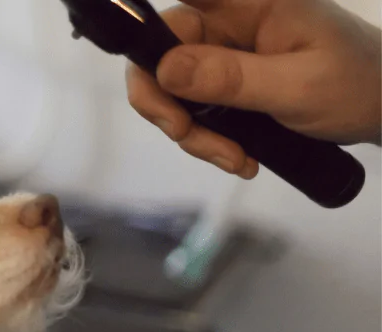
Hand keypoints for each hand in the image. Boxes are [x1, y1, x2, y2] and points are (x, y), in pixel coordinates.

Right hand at [126, 0, 381, 178]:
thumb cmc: (358, 87)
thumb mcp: (297, 87)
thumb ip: (230, 78)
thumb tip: (163, 69)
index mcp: (247, 4)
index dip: (142, 19)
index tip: (130, 45)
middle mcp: (228, 22)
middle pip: (161, 51)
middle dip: (165, 101)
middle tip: (184, 136)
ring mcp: (225, 55)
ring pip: (172, 89)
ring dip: (192, 132)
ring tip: (234, 159)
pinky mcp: (227, 85)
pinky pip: (194, 110)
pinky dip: (207, 140)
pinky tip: (239, 159)